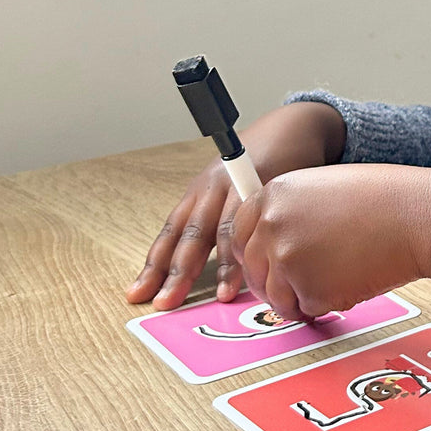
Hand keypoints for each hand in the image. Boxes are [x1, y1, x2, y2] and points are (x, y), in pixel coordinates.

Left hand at [126, 101, 345, 309]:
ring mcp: (238, 186)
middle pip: (189, 236)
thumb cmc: (261, 163)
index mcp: (198, 195)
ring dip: (223, 266)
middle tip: (166, 302)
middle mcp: (211, 190)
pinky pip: (258, 221)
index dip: (154, 266)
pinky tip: (259, 267)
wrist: (292, 128)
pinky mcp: (267, 185)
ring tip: (221, 296)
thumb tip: (220, 271)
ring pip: (224, 230)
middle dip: (177, 273)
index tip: (138, 294)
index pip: (170, 234)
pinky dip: (256, 247)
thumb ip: (220, 224)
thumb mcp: (231, 190)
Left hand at [229, 163, 430, 317]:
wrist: (416, 218)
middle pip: (253, 270)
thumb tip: (275, 246)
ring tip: (334, 283)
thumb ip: (291, 212)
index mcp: (273, 195)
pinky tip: (352, 281)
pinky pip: (309, 309)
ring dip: (300, 298)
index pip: (238, 234)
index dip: (252, 255)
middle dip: (272, 284)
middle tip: (297, 288)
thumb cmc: (385, 200)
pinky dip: (328, 304)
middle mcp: (272, 226)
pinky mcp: (309, 291)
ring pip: (277, 297)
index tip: (262, 265)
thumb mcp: (322, 189)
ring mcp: (287, 260)